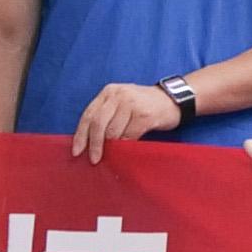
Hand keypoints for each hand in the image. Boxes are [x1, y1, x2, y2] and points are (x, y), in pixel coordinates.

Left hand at [66, 80, 183, 160]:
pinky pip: (129, 135)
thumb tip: (89, 141)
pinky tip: (126, 150)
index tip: (77, 151)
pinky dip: (125, 146)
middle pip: (98, 123)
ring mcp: (132, 104)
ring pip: (113, 132)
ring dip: (111, 147)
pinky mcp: (145, 115)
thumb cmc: (144, 105)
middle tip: (94, 159)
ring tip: (112, 155)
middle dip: (94, 144)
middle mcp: (118, 95)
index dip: (80, 135)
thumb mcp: (122, 103)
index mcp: (108, 92)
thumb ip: (106, 115)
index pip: (88, 115)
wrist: (174, 100)